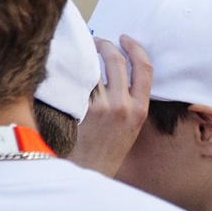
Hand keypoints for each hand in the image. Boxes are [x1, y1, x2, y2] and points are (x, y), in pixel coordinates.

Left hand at [67, 35, 154, 175]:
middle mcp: (123, 106)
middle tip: (97, 41)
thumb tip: (116, 74)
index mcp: (140, 110)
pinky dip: (72, 69)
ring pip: (94, 66)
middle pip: (117, 61)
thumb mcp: (130, 128)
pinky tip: (67, 66)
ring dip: (87, 53)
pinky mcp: (80, 108)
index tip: (126, 39)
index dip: (135, 48)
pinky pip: (77, 79)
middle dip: (106, 44)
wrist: (90, 171)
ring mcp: (101, 107)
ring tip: (81, 51)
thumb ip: (129, 103)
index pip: (144, 68)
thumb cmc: (107, 150)